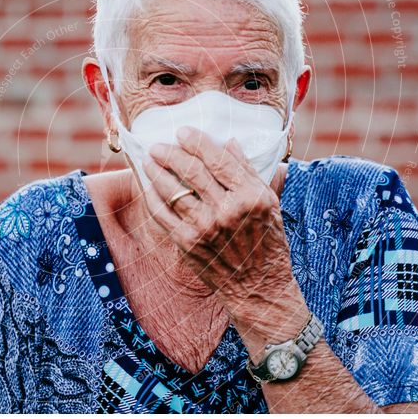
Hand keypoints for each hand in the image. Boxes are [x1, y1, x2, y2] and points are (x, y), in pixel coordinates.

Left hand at [141, 125, 307, 355]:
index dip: (197, 143)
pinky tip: (148, 186)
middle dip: (171, 153)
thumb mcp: (269, 204)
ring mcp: (205, 228)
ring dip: (156, 171)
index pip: (219, 160)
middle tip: (158, 144)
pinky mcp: (188, 244)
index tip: (183, 131)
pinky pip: (162, 215)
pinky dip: (152, 197)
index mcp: (252, 197)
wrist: (258, 287)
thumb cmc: (267, 243)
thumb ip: (248, 172)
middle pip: (192, 172)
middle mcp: (228, 211)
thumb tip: (230, 142)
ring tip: (148, 160)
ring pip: (173, 191)